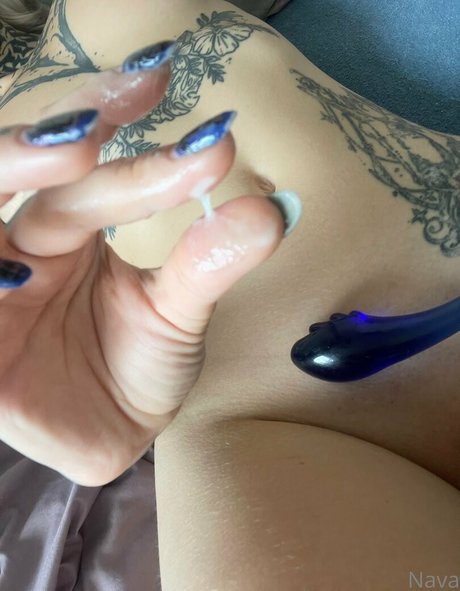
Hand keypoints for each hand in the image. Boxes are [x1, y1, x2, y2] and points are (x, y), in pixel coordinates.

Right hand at [0, 44, 286, 485]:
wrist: (112, 435)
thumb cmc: (136, 367)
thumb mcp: (176, 314)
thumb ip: (208, 264)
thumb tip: (269, 210)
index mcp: (64, 232)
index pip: (82, 172)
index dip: (121, 127)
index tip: (192, 122)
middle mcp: (17, 248)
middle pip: (21, 176)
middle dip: (63, 137)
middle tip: (120, 105)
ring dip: (18, 168)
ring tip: (76, 146)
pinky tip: (20, 267)